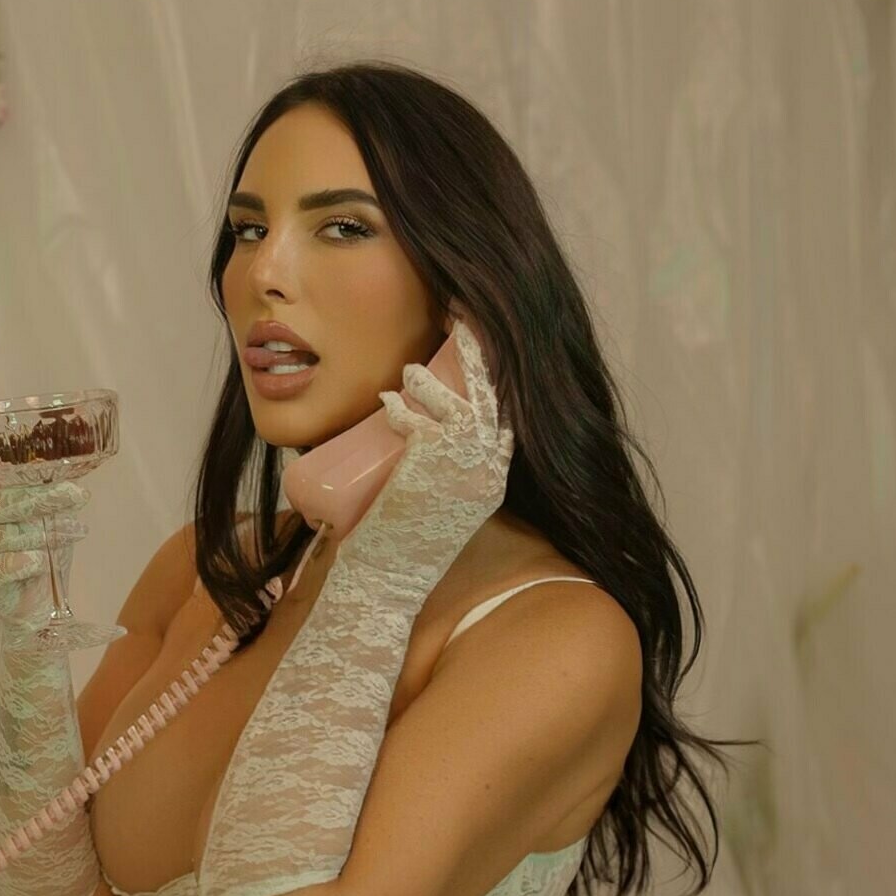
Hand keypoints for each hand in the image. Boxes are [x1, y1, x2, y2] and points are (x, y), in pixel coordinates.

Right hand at [0, 439, 90, 628]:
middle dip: (40, 498)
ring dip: (46, 533)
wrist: (38, 603)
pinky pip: (7, 565)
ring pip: (5, 535)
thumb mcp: (45, 516)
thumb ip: (45, 496)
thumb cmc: (39, 550)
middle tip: (76, 494)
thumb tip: (72, 481)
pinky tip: (40, 563)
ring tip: (74, 531)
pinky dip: (32, 562)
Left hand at [336, 317, 513, 595]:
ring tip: (410, 371)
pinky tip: (389, 400)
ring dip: (429, 382)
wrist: (391, 577)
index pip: (506, 415)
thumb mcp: (446, 503)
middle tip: (463, 318)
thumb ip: (450, 471)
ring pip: (454, 403)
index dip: (496, 376)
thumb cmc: (410, 544)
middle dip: (478, 353)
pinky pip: (419, 420)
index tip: (484, 344)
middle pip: (491, 395)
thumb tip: (433, 432)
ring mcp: (462, 465)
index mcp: (495, 479)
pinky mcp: (431, 463)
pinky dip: (402, 406)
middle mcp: (488, 470)